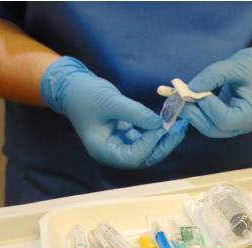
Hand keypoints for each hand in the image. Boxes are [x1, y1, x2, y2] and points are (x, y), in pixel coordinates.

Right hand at [40, 56, 185, 168]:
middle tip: (179, 130)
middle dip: (162, 145)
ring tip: (178, 126)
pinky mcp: (124, 137)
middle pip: (143, 158)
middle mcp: (111, 152)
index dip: (149, 145)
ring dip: (162, 140)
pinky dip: (155, 132)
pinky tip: (166, 122)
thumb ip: (135, 113)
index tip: (160, 127)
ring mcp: (118, 145)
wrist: (72, 86)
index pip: (132, 157)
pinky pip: (144, 140)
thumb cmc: (85, 94)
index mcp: (102, 150)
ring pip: (146, 150)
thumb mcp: (110, 101)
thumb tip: (159, 123)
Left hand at [179, 32, 251, 137]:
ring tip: (180, 94)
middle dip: (194, 113)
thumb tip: (190, 87)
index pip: (223, 119)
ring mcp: (236, 124)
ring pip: (208, 127)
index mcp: (251, 115)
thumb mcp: (237, 65)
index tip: (195, 87)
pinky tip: (187, 96)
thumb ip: (214, 75)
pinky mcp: (228, 118)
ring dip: (192, 112)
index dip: (207, 105)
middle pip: (213, 129)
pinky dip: (197, 109)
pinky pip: (209, 119)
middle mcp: (243, 124)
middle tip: (178, 95)